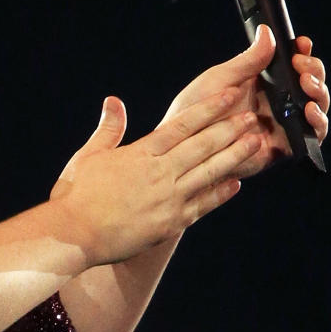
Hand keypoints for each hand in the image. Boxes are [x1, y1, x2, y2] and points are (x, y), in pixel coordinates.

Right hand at [49, 89, 261, 265]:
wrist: (74, 236)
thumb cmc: (76, 196)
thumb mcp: (88, 156)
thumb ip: (108, 130)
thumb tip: (114, 102)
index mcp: (141, 154)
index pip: (182, 125)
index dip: (208, 109)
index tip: (228, 95)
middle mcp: (160, 173)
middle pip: (203, 146)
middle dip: (230, 129)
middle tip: (252, 117)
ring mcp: (168, 199)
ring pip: (209, 172)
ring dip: (234, 156)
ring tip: (255, 143)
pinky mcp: (170, 222)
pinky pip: (202, 205)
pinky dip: (220, 194)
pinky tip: (236, 184)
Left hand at [162, 25, 330, 177]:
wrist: (183, 148)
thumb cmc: (194, 112)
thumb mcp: (220, 79)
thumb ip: (247, 60)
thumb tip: (268, 33)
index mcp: (262, 84)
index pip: (292, 65)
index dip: (303, 54)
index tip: (302, 44)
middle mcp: (276, 104)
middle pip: (311, 84)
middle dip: (314, 71)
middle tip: (302, 66)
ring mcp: (281, 125)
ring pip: (316, 108)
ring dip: (319, 93)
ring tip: (307, 84)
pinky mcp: (283, 147)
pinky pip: (310, 136)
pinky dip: (317, 122)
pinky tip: (308, 110)